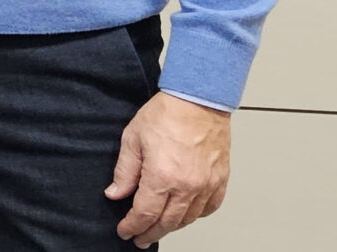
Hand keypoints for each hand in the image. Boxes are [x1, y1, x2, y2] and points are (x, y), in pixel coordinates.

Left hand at [107, 93, 232, 246]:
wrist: (198, 99)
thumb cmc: (167, 113)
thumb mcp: (132, 139)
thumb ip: (125, 171)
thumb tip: (116, 193)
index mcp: (162, 177)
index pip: (144, 214)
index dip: (132, 226)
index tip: (125, 231)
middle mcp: (187, 186)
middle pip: (167, 222)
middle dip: (150, 233)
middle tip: (139, 238)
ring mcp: (207, 184)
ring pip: (188, 218)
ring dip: (172, 226)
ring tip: (159, 228)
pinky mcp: (220, 179)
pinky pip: (210, 207)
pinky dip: (196, 215)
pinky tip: (186, 214)